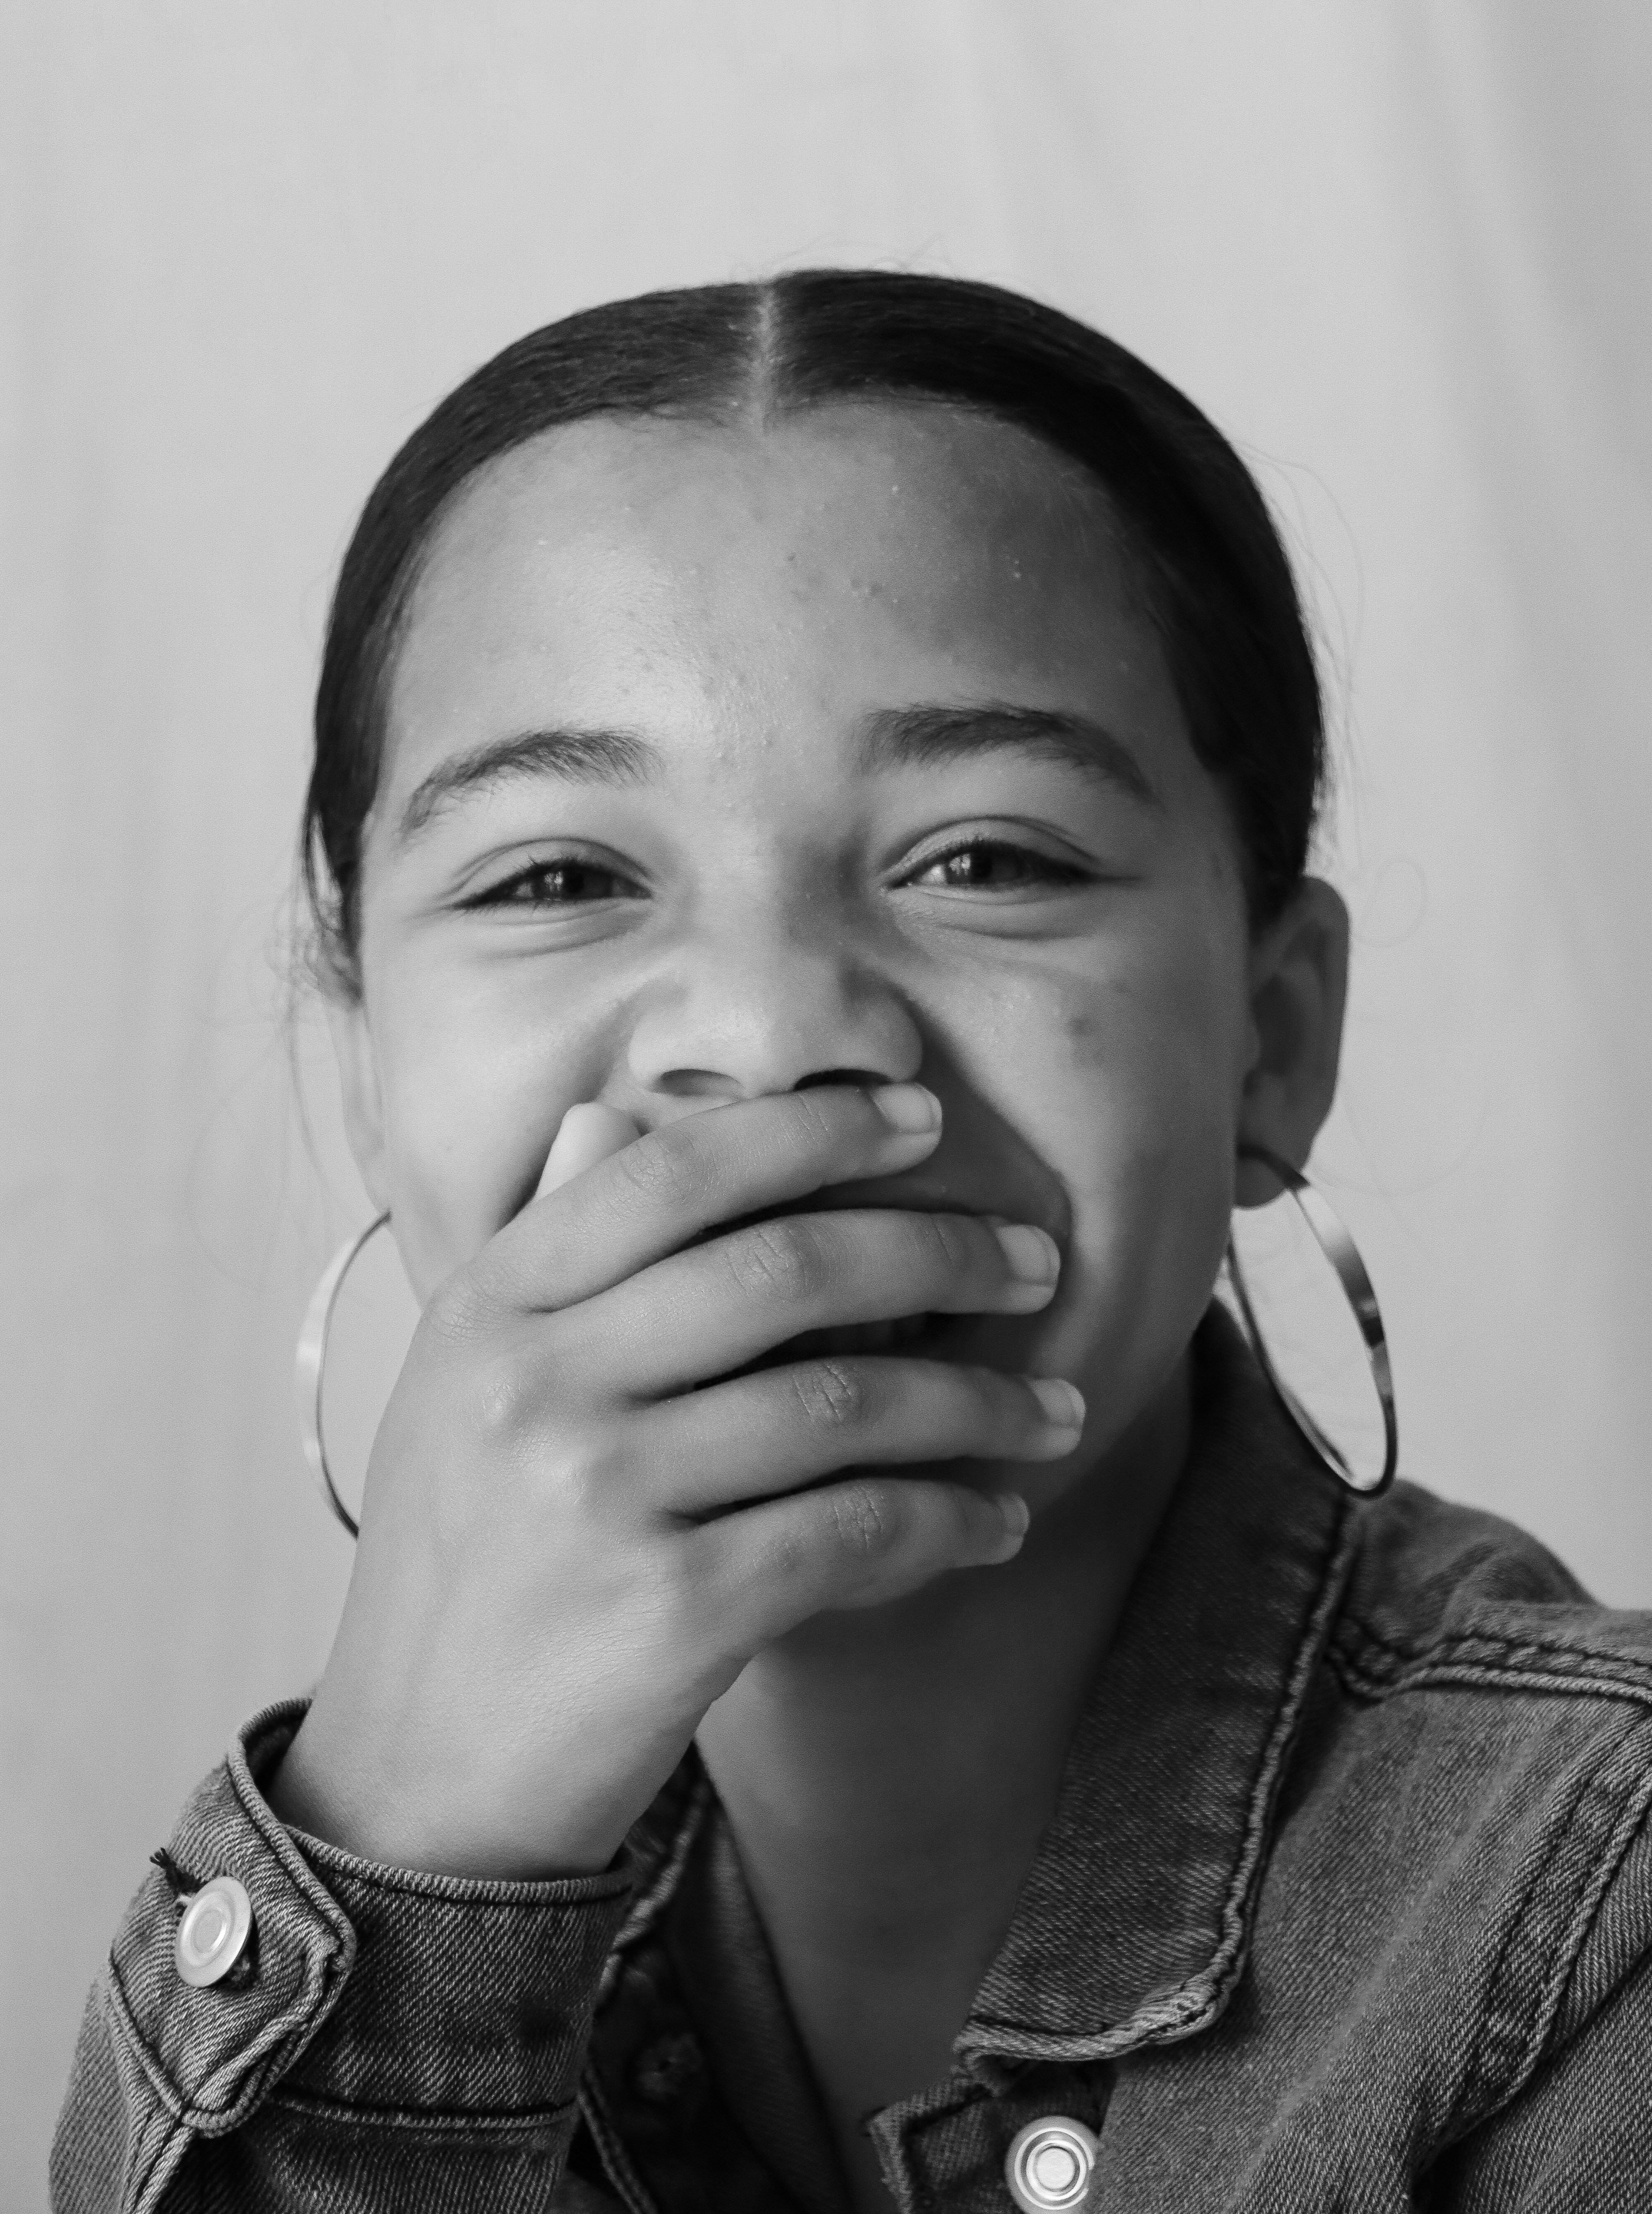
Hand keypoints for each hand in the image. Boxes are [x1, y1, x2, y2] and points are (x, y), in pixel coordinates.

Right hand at [269, 1084, 1083, 1877]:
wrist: (421, 1783)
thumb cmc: (467, 1569)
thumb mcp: (465, 1390)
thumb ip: (550, 1258)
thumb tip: (610, 1119)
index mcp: (489, 1306)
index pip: (674, 1171)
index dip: (815, 1128)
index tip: (924, 1121)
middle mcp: (535, 1381)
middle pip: (784, 1268)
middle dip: (941, 1253)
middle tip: (1038, 1264)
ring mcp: (598, 1493)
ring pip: (841, 1401)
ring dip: (976, 1403)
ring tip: (1054, 1411)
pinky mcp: (669, 1608)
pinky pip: (852, 1530)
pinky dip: (946, 1520)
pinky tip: (996, 1521)